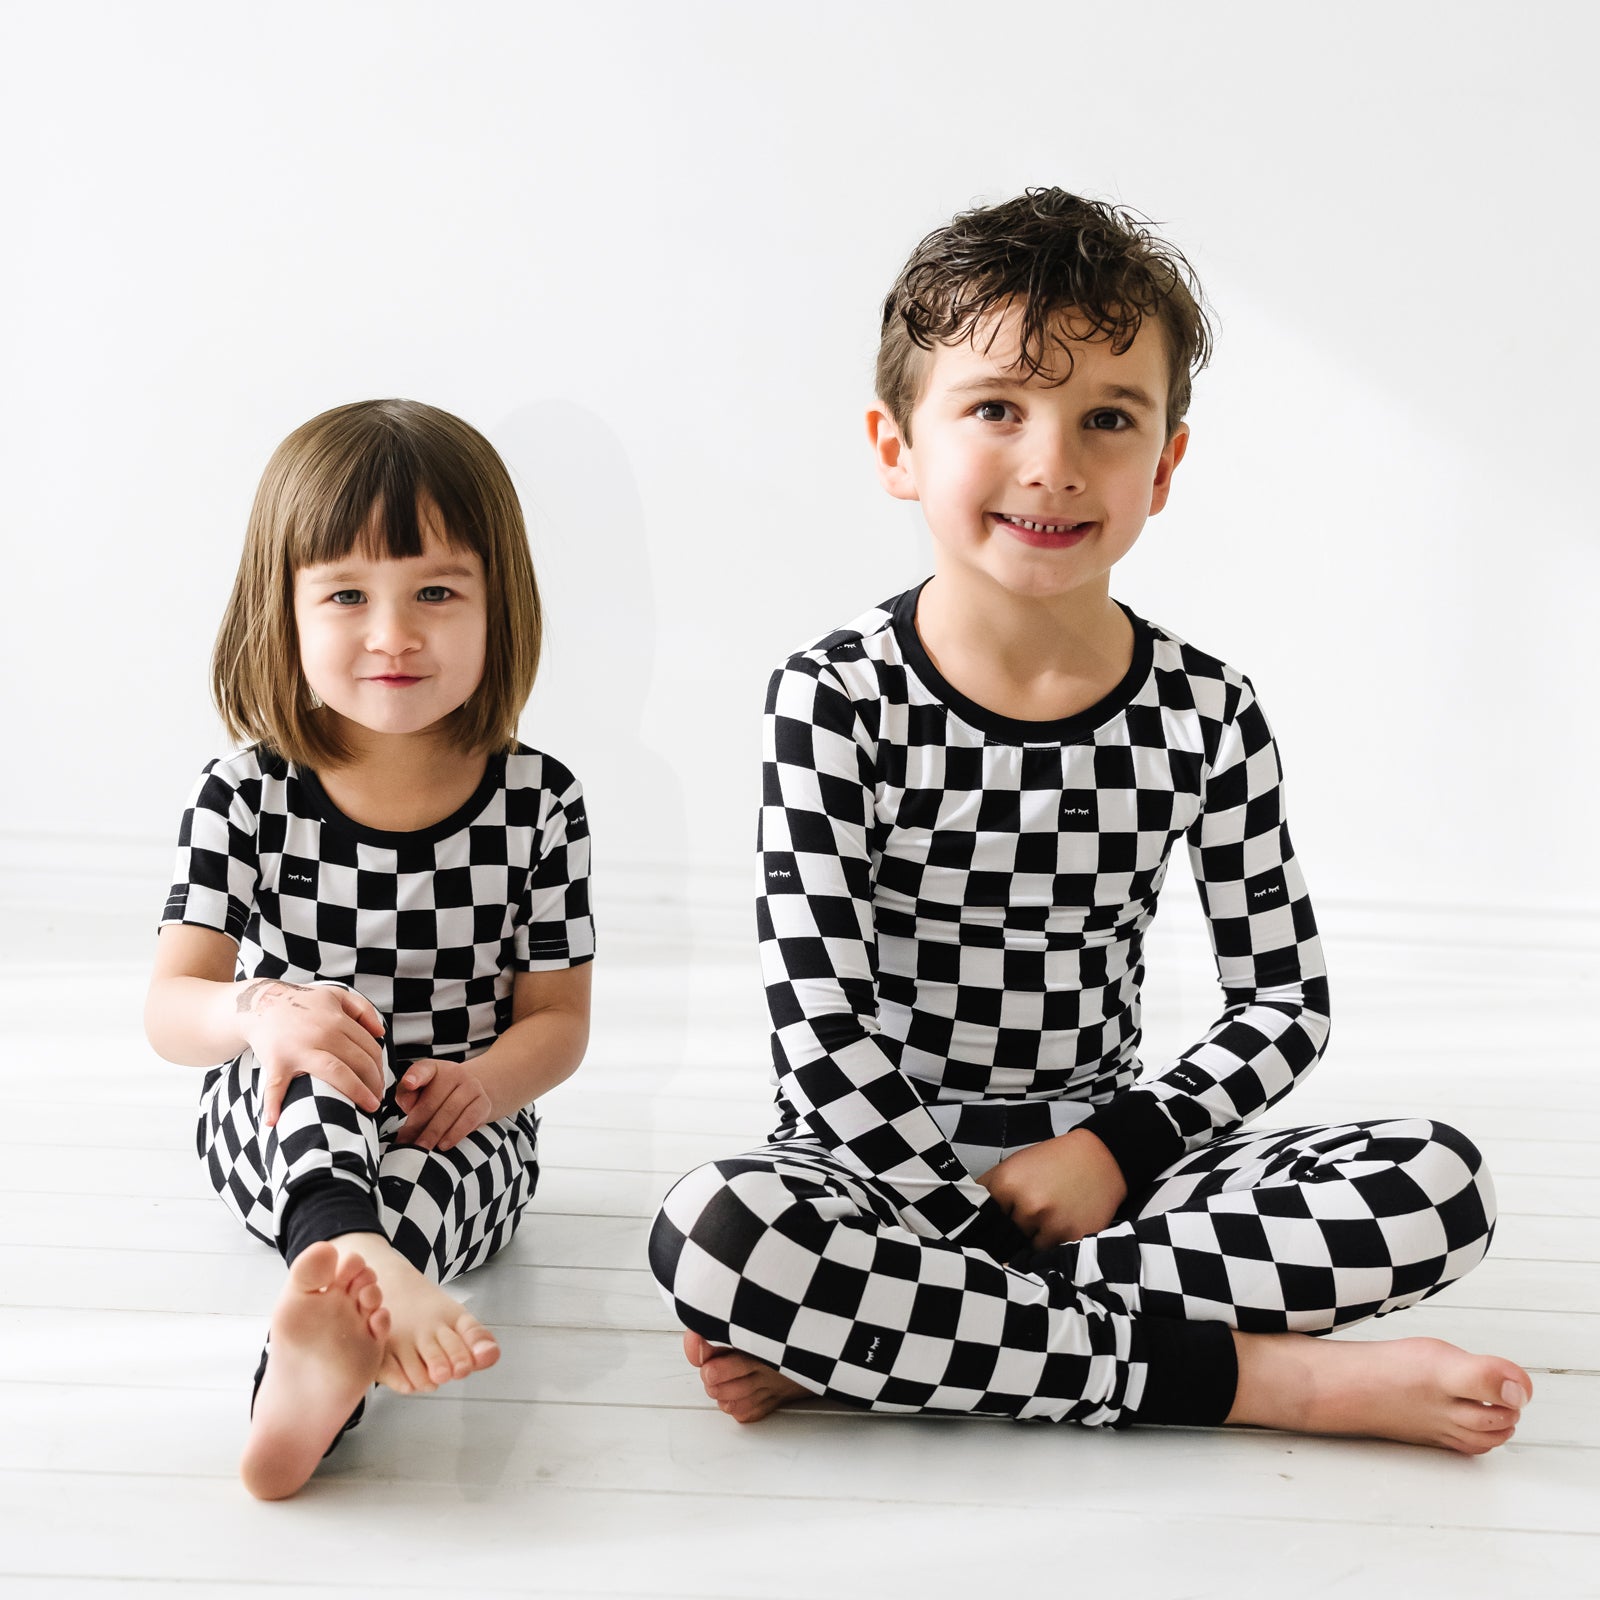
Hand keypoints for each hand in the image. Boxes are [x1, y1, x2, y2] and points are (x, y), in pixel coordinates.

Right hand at [236, 979, 385, 1127]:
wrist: (261, 1003)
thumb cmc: (303, 1003)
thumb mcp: (336, 995)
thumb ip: (362, 1009)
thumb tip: (381, 1033)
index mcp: (337, 1019)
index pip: (369, 1047)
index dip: (380, 1068)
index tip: (382, 1083)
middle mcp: (322, 1033)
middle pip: (359, 1061)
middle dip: (374, 1083)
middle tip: (378, 1099)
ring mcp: (299, 1048)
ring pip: (335, 1072)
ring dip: (356, 1091)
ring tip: (368, 1108)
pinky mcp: (276, 1061)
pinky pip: (275, 1086)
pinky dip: (273, 1104)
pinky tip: (274, 1121)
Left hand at [394, 1058, 493, 1151]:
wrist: (467, 1097)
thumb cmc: (435, 1097)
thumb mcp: (417, 1093)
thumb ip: (407, 1095)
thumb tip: (408, 1107)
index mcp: (433, 1068)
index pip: (423, 1069)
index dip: (415, 1076)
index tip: (409, 1083)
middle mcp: (455, 1072)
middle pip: (432, 1100)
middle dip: (417, 1124)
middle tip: (406, 1142)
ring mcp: (472, 1086)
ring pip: (450, 1111)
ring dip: (433, 1133)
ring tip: (422, 1147)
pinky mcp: (484, 1103)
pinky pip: (469, 1120)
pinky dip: (454, 1134)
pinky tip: (443, 1145)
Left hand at [976, 1128, 1128, 1248]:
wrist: (1100, 1157)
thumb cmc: (1052, 1161)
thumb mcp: (1014, 1165)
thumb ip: (990, 1191)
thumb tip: (968, 1217)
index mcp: (1008, 1184)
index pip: (982, 1220)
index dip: (987, 1224)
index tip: (989, 1228)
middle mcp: (1029, 1206)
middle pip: (1004, 1238)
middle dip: (1009, 1234)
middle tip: (1022, 1221)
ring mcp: (1052, 1224)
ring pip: (1026, 1250)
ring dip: (1031, 1242)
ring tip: (1045, 1220)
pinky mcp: (1073, 1238)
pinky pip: (1050, 1255)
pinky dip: (1051, 1246)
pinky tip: (1059, 1227)